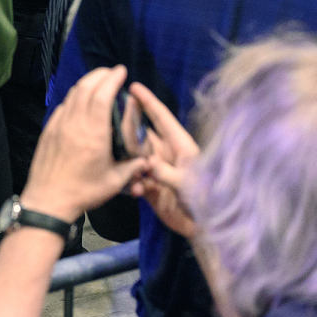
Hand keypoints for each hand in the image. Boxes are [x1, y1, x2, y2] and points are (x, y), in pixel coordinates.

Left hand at [22, 65, 146, 221]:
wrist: (48, 199)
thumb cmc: (84, 191)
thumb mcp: (115, 182)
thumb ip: (133, 167)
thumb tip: (146, 159)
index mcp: (93, 132)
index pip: (102, 96)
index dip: (111, 79)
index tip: (121, 70)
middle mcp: (74, 123)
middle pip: (85, 88)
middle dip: (99, 75)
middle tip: (111, 71)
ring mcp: (58, 125)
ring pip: (72, 95)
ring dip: (86, 84)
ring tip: (98, 81)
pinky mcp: (48, 131)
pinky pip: (63, 107)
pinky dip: (74, 97)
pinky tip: (80, 101)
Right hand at [126, 81, 200, 237]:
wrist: (208, 229)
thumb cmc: (208, 200)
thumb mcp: (190, 183)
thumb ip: (166, 172)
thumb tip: (146, 163)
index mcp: (180, 146)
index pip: (161, 118)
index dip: (148, 102)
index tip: (132, 86)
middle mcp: (166, 154)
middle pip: (142, 134)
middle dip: (127, 126)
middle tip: (108, 118)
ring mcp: (157, 170)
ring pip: (133, 155)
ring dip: (125, 157)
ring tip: (113, 155)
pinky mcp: (150, 188)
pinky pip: (132, 178)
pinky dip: (129, 182)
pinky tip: (132, 190)